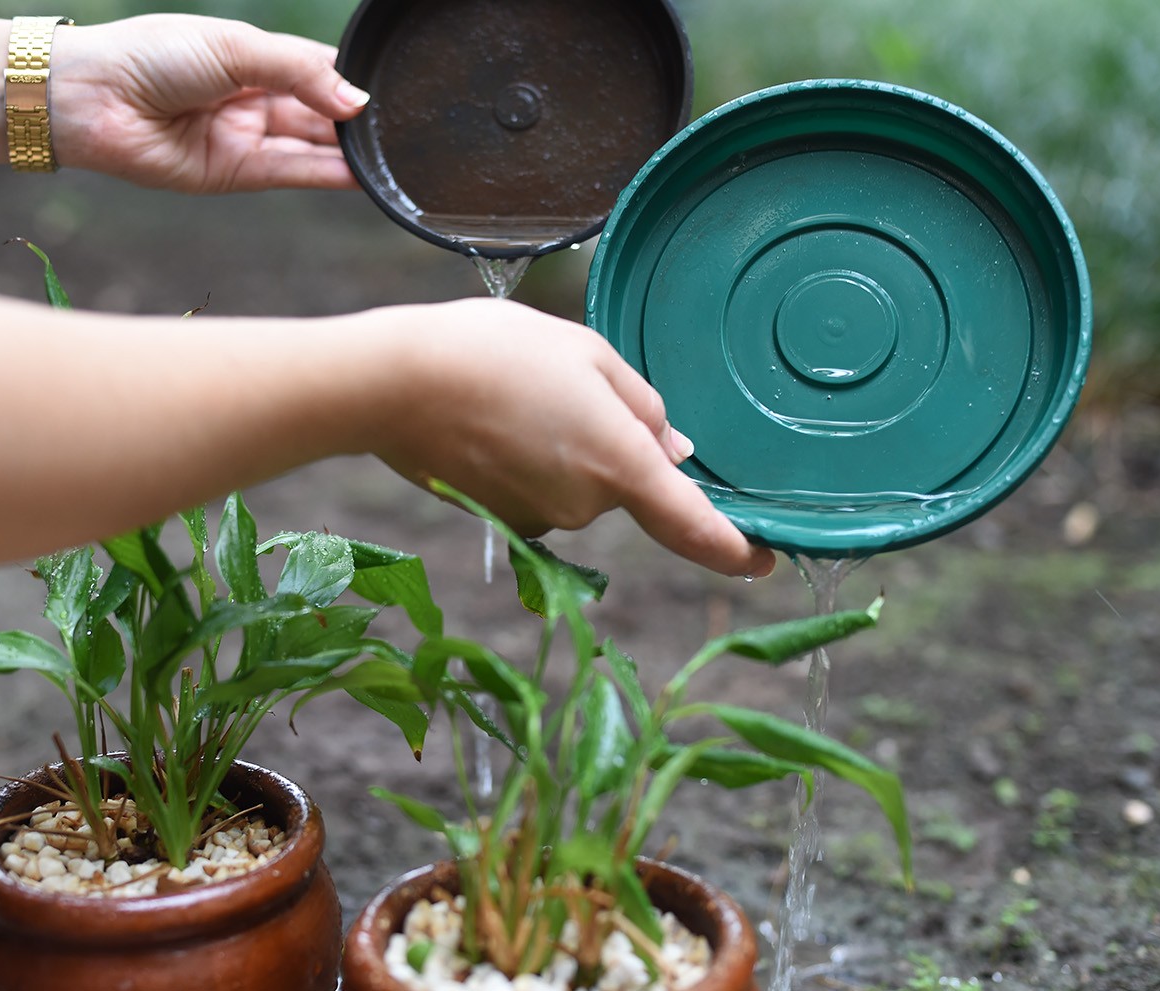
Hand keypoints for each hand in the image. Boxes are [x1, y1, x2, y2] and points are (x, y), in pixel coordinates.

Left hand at [50, 15, 367, 192]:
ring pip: (311, 146)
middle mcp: (253, 98)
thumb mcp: (236, 47)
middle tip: (400, 128)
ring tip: (391, 156)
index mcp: (252, 56)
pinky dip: (327, 174)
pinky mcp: (236, 173)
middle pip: (319, 111)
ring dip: (349, 152)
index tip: (393, 89)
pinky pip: (292, 173)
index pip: (317, 67)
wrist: (94, 98)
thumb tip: (356, 100)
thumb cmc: (152, 55)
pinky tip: (360, 173)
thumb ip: (300, 71)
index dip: (351, 79)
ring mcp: (246, 137)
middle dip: (356, 120)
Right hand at [363, 299, 776, 578]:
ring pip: (576, 486)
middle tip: (561, 384)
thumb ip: (643, 405)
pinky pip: (536, 492)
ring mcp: (538, 520)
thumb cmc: (493, 352)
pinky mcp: (500, 520)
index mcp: (619, 464)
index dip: (737, 550)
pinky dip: (526, 462)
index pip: (695, 526)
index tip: (767, 559)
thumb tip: (673, 448)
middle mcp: (583, 507)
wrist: (392, 384)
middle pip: (623, 485)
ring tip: (515, 394)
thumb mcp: (586, 353)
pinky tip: (491, 420)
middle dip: (608, 444)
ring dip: (563, 448)